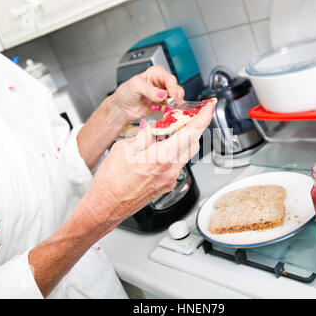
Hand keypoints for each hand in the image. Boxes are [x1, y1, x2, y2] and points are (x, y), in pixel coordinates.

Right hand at [81, 102, 213, 224]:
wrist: (107, 207)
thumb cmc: (111, 182)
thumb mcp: (124, 148)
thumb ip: (144, 136)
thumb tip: (153, 127)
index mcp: (160, 157)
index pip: (190, 133)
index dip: (202, 118)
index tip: (208, 108)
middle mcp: (170, 170)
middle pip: (193, 143)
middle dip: (193, 127)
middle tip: (185, 117)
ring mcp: (170, 179)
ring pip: (185, 154)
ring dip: (182, 140)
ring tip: (166, 133)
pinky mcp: (167, 185)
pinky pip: (177, 164)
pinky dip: (173, 153)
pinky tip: (158, 149)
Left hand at [111, 65, 184, 121]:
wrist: (122, 108)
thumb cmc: (126, 93)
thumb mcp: (135, 86)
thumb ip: (149, 90)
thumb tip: (162, 95)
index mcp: (157, 73)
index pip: (170, 79)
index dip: (173, 88)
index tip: (172, 96)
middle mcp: (163, 83)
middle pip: (177, 89)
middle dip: (174, 98)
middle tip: (168, 103)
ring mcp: (164, 95)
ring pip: (177, 100)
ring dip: (170, 105)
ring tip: (160, 107)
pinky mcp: (164, 106)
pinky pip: (172, 108)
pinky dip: (167, 110)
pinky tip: (156, 109)